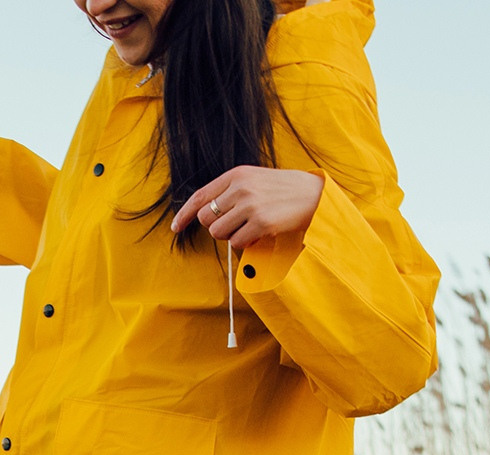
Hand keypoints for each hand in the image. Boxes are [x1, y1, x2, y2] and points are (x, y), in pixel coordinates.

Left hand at [171, 167, 325, 249]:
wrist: (313, 195)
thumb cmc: (282, 190)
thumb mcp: (254, 180)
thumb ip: (230, 191)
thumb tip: (203, 212)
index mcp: (236, 175)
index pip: (200, 197)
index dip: (184, 214)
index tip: (176, 227)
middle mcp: (240, 188)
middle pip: (206, 219)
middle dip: (216, 227)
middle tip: (236, 225)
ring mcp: (250, 205)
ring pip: (218, 233)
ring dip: (231, 236)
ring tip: (249, 228)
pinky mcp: (261, 223)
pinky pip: (237, 243)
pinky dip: (245, 244)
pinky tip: (259, 234)